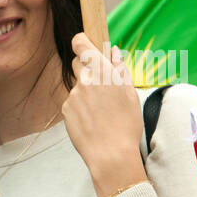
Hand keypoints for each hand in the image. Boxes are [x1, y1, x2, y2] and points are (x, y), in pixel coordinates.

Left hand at [63, 34, 146, 196]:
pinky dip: (80, 106)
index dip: (80, 42)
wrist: (111, 155)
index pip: (80, 44)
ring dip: (85, 91)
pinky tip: (92, 120)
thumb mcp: (130, 94)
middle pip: (78, 63)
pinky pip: (72, 101)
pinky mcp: (66, 109)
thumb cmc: (126, 125)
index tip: (84, 43)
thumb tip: (113, 51)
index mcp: (102, 72)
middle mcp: (85, 80)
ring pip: (77, 85)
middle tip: (101, 85)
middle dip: (87, 69)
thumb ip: (120, 68)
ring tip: (100, 110)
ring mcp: (73, 95)